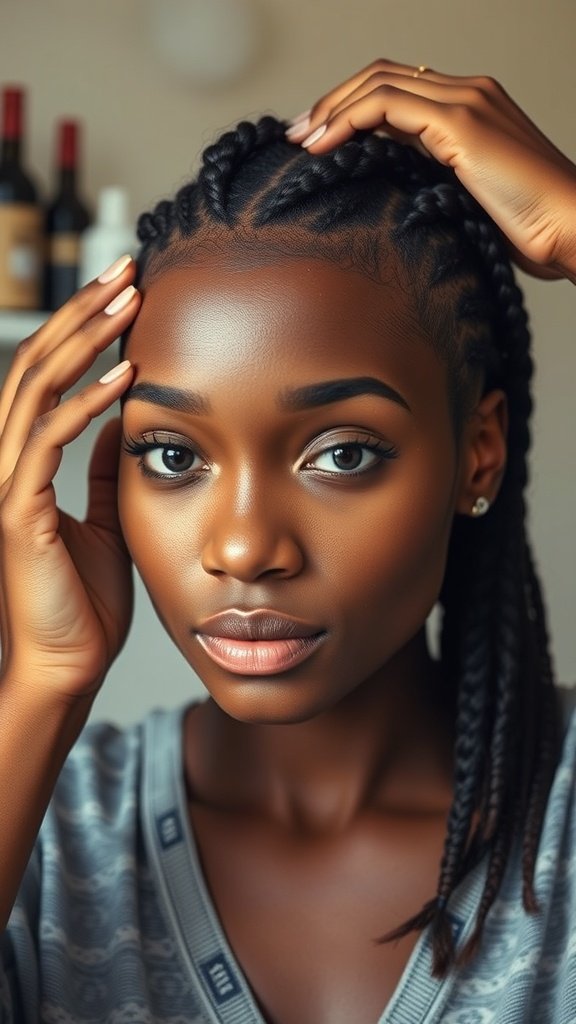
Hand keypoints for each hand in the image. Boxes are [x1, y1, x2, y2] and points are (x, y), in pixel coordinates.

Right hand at [0, 260, 140, 701]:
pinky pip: (48, 443)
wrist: (65, 665)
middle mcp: (5, 462)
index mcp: (23, 460)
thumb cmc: (82, 600)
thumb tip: (120, 424)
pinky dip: (87, 405)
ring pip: (35, 390)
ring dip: (83, 341)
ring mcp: (4, 485)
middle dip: (81, 312)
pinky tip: (124, 377)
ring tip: (128, 302)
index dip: (81, 330)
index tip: (127, 293)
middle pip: (35, 365)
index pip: (46, 376)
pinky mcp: (16, 512)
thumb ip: (101, 471)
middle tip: (128, 270)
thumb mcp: (102, 518)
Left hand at [287, 59, 575, 281]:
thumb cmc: (530, 231)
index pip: (398, 91)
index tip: (317, 141)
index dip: (351, 108)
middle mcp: (468, 93)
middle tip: (296, 134)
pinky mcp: (461, 122)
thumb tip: (391, 202)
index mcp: (471, 110)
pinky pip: (387, 104)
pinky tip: (323, 145)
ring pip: (379, 83)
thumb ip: (434, 186)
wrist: (572, 229)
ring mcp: (465, 102)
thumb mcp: (469, 203)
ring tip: (301, 141)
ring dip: (331, 109)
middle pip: (382, 76)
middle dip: (332, 102)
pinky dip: (347, 119)